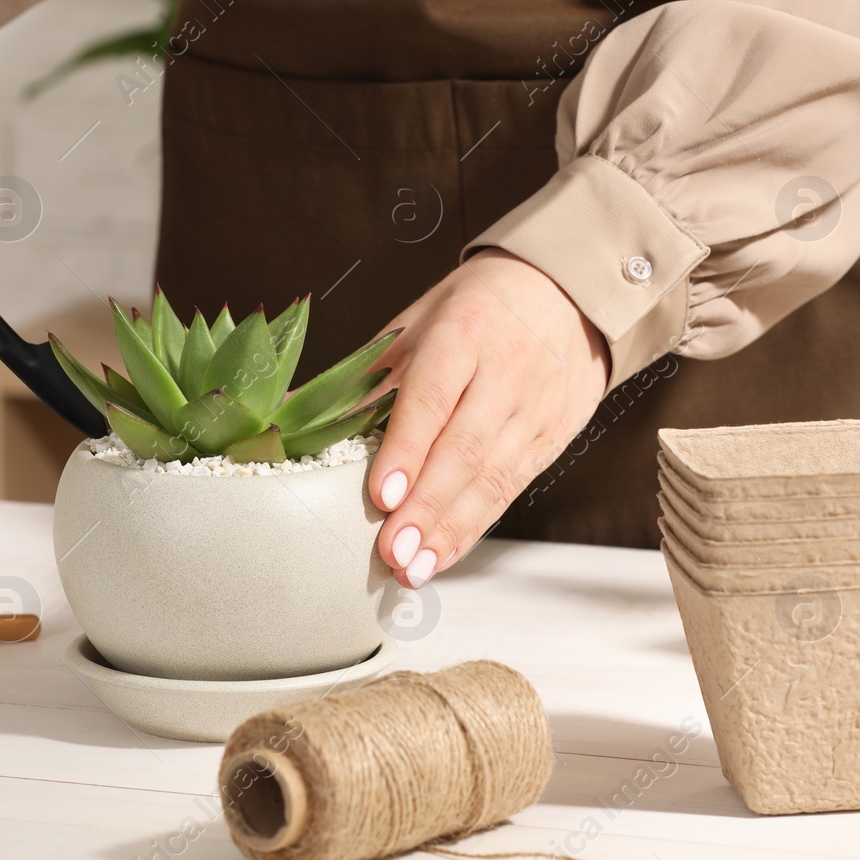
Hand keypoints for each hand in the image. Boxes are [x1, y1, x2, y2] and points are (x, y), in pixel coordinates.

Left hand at [369, 249, 609, 586]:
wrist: (566, 293)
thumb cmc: (474, 309)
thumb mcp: (417, 323)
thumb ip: (366, 374)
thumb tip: (294, 415)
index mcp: (464, 332)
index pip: (432, 397)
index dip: (407, 450)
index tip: (383, 495)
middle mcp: (506, 372)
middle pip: (464, 448)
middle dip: (426, 507)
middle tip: (392, 550)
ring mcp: (535, 409)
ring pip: (491, 478)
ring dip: (449, 529)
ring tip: (412, 566)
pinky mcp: (551, 438)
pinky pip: (510, 490)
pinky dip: (473, 528)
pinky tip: (443, 555)